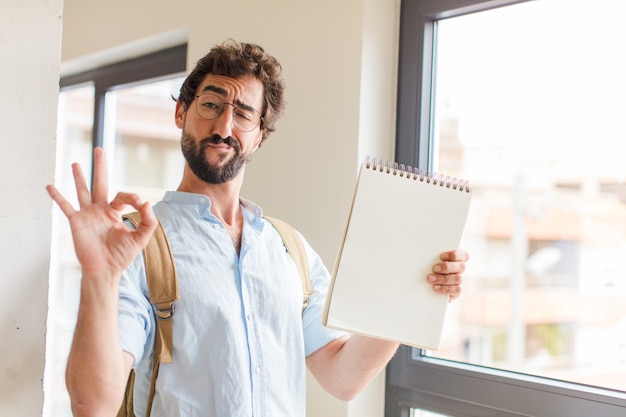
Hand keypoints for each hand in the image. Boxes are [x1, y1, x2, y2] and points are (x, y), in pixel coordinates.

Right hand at [46, 147, 157, 277]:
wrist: (105, 270)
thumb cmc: (122, 256)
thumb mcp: (141, 238)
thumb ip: (148, 221)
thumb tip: (147, 202)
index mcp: (115, 212)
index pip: (122, 195)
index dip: (132, 197)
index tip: (139, 203)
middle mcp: (101, 210)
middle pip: (101, 183)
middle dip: (101, 166)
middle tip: (100, 149)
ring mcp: (87, 215)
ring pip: (83, 191)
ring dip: (79, 177)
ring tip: (75, 163)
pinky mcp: (76, 222)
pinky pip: (66, 207)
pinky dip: (58, 197)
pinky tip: (50, 186)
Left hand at [427, 249, 468, 301]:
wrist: (427, 284)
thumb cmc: (430, 267)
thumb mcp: (432, 260)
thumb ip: (434, 257)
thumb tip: (425, 254)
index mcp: (457, 258)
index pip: (463, 255)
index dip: (454, 255)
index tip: (442, 256)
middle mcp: (460, 269)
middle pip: (461, 266)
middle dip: (447, 267)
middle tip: (434, 268)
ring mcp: (459, 280)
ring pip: (458, 279)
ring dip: (443, 279)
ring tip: (431, 279)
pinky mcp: (457, 291)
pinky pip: (456, 290)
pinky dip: (445, 289)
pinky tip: (435, 287)